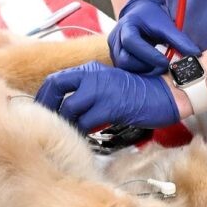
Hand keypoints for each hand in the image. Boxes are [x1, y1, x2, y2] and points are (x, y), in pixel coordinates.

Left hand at [35, 61, 178, 133]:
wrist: (165, 94)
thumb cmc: (139, 93)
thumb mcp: (109, 85)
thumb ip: (89, 91)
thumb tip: (68, 108)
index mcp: (90, 69)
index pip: (56, 79)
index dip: (44, 96)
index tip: (41, 110)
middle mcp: (92, 75)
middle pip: (56, 87)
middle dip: (47, 106)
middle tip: (47, 123)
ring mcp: (100, 89)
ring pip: (69, 108)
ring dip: (66, 123)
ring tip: (68, 133)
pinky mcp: (110, 105)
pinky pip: (86, 122)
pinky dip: (82, 132)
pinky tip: (83, 137)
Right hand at [109, 0, 199, 74]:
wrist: (138, 11)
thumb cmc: (151, 16)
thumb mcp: (166, 25)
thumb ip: (179, 40)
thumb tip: (196, 55)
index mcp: (126, 26)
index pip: (132, 43)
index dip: (149, 55)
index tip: (166, 62)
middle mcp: (116, 39)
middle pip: (125, 60)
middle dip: (145, 65)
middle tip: (163, 65)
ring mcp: (114, 50)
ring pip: (125, 67)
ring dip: (142, 69)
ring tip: (157, 64)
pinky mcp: (116, 58)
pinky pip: (126, 69)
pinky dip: (139, 70)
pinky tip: (150, 66)